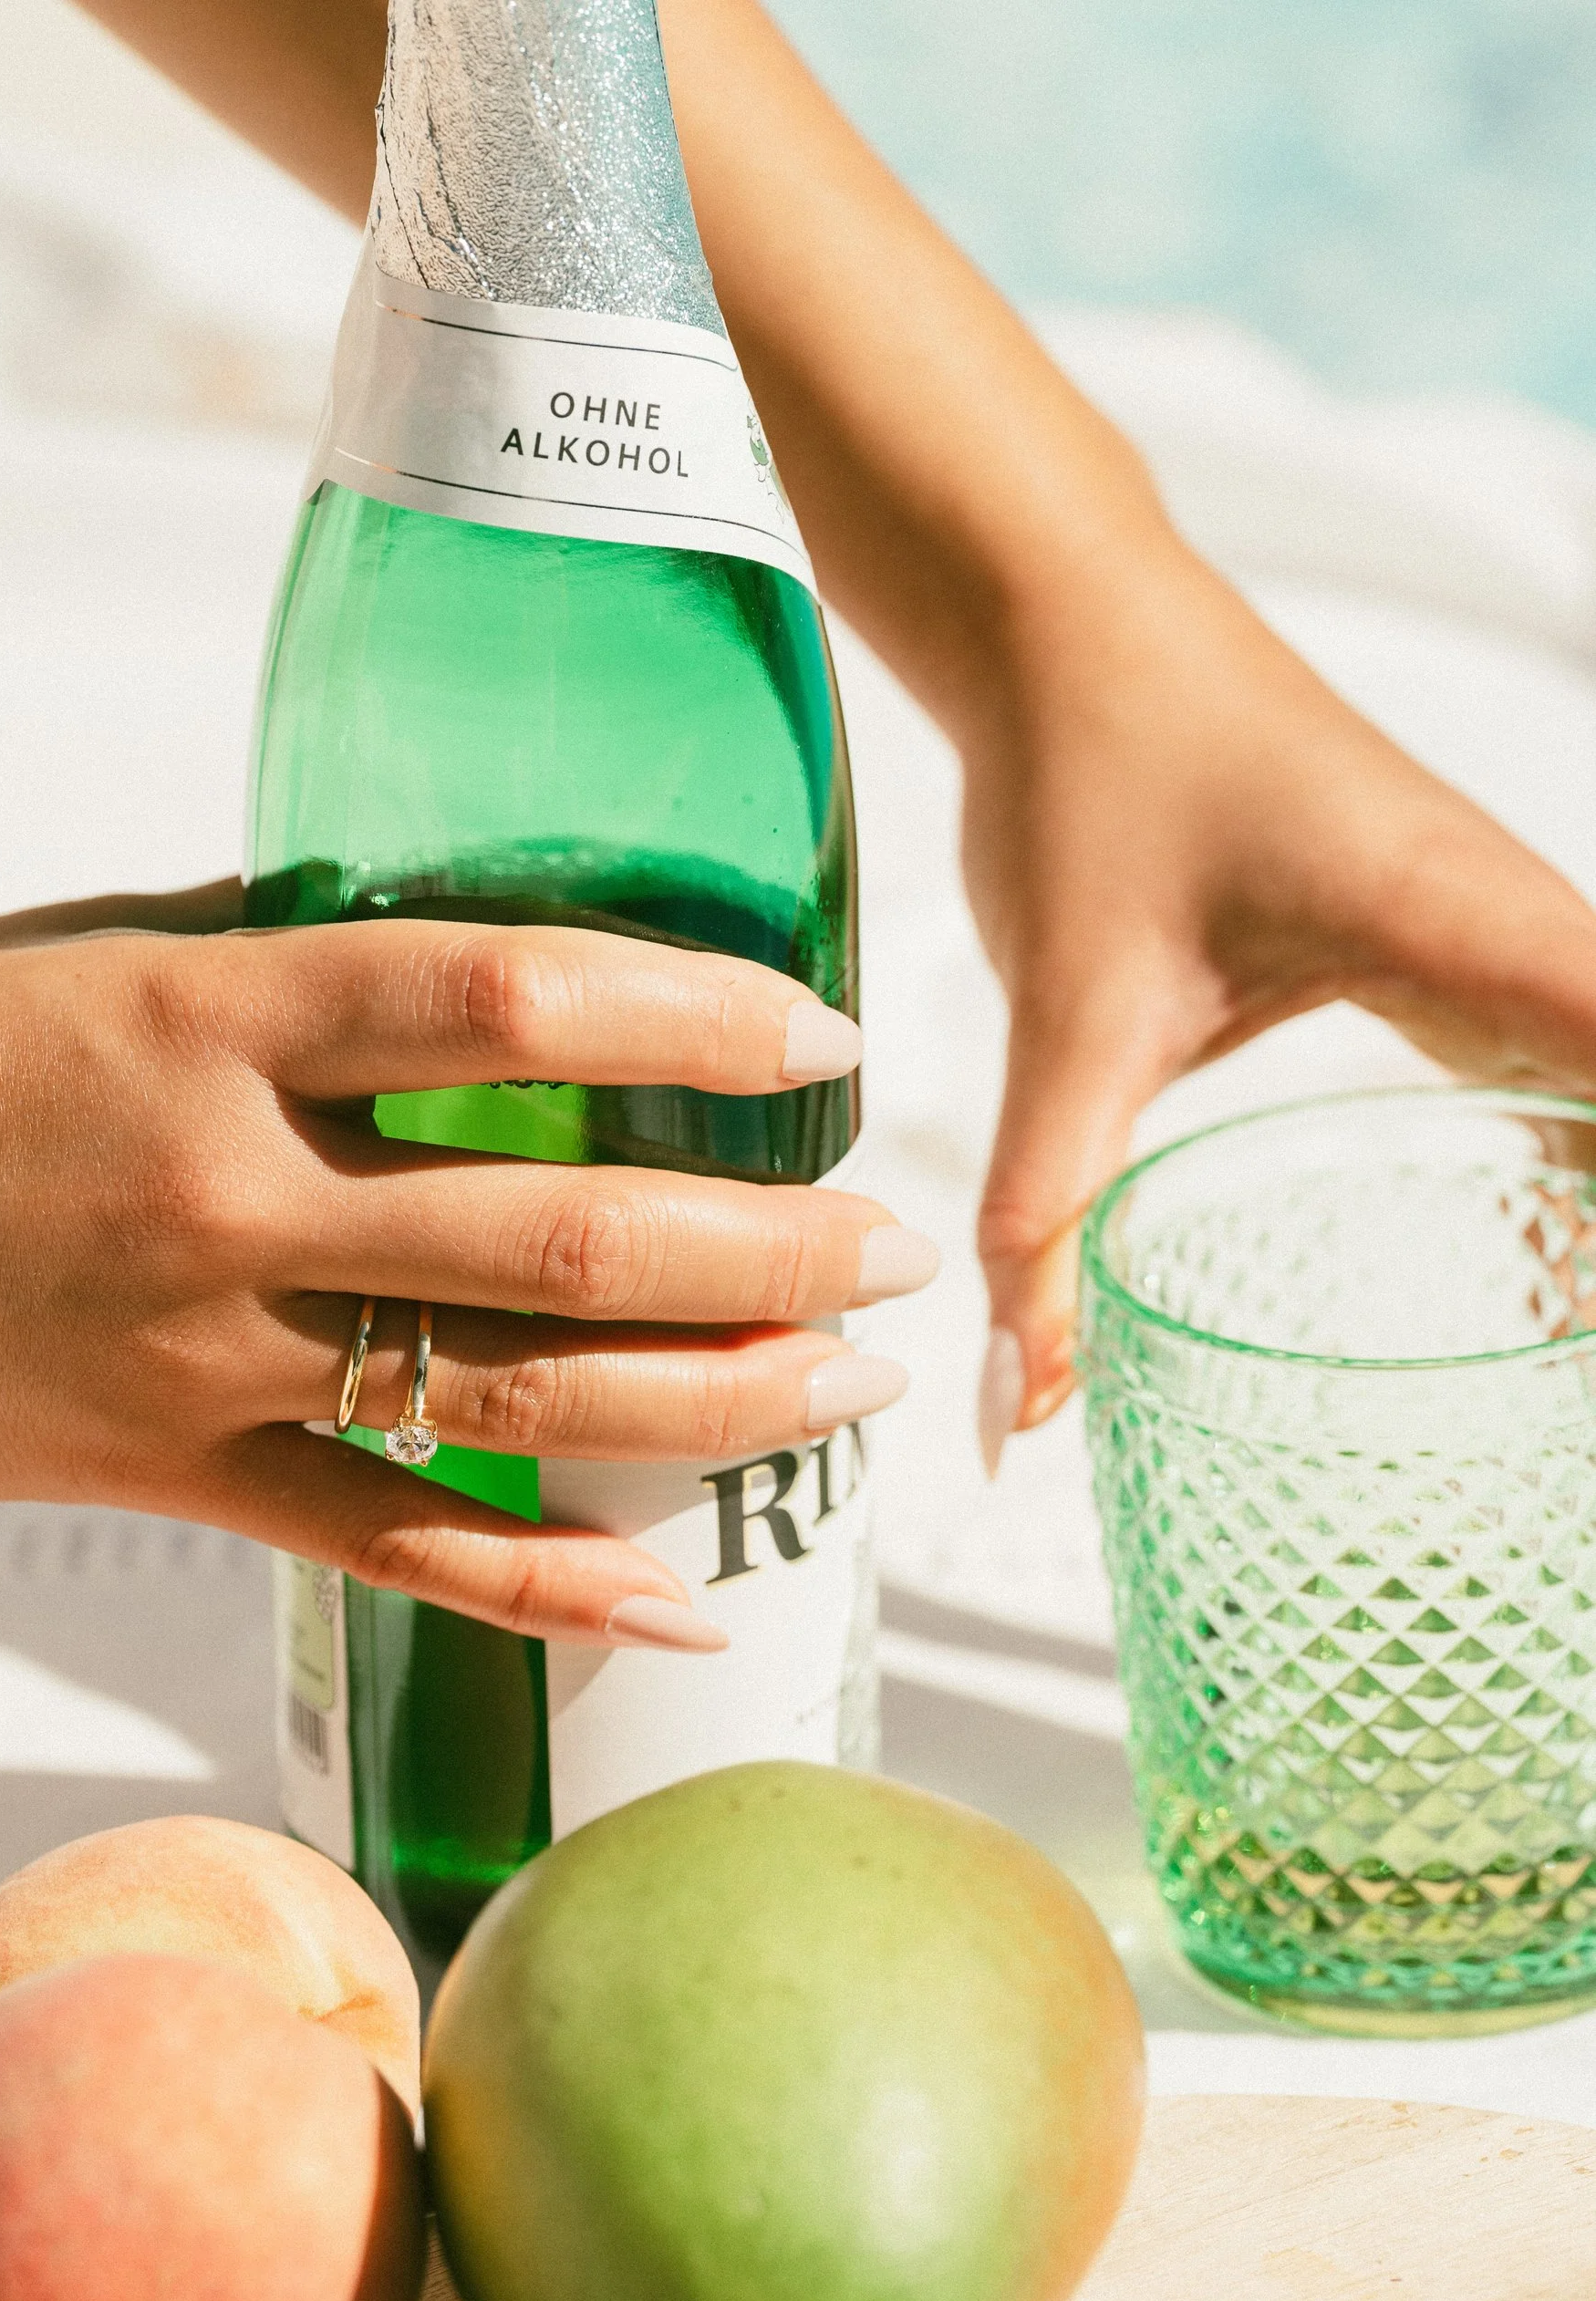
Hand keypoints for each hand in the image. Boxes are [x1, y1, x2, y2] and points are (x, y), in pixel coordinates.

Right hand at [0, 901, 932, 1646]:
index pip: (511, 995)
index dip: (695, 1012)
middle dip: (768, 1242)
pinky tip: (684, 1604)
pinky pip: (396, 1546)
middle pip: (566, 1223)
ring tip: (848, 1389)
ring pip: (513, 1392)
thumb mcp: (111, 956)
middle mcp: (234, 1186)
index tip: (826, 1034)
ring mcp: (204, 1346)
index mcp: (221, 1016)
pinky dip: (551, 1583)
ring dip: (711, 1398)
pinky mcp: (169, 1472)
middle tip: (893, 1248)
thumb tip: (489, 973)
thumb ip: (298, 969)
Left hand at [965, 543, 1595, 1459]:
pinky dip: (1563, 1160)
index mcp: (1468, 925)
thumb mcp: (1072, 1022)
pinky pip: (1550, 1066)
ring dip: (1592, 1203)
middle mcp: (1513, 924)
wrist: (1067, 625)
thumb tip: (1022, 1414)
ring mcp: (1486, 930)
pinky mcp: (1438, 945)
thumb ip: (1048, 1224)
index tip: (1590, 1318)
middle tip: (1563, 1379)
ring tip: (1561, 1345)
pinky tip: (1547, 1269)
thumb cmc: (1093, 770)